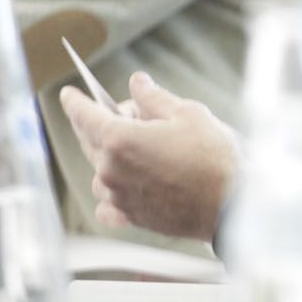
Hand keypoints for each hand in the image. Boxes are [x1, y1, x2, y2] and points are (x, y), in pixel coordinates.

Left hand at [59, 72, 237, 240]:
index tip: (69, 95)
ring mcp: (120, 197)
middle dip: (105, 124)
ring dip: (111, 158)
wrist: (233, 204)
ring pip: (100, 172)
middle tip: (135, 114)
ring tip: (143, 150)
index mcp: (120, 140)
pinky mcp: (133, 217)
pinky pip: (108, 205)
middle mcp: (112, 170)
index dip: (75, 102)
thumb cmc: (215, 158)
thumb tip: (138, 84)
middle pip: (92, 141)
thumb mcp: (189, 114)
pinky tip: (129, 185)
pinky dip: (113, 193)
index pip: (84, 115)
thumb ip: (155, 98)